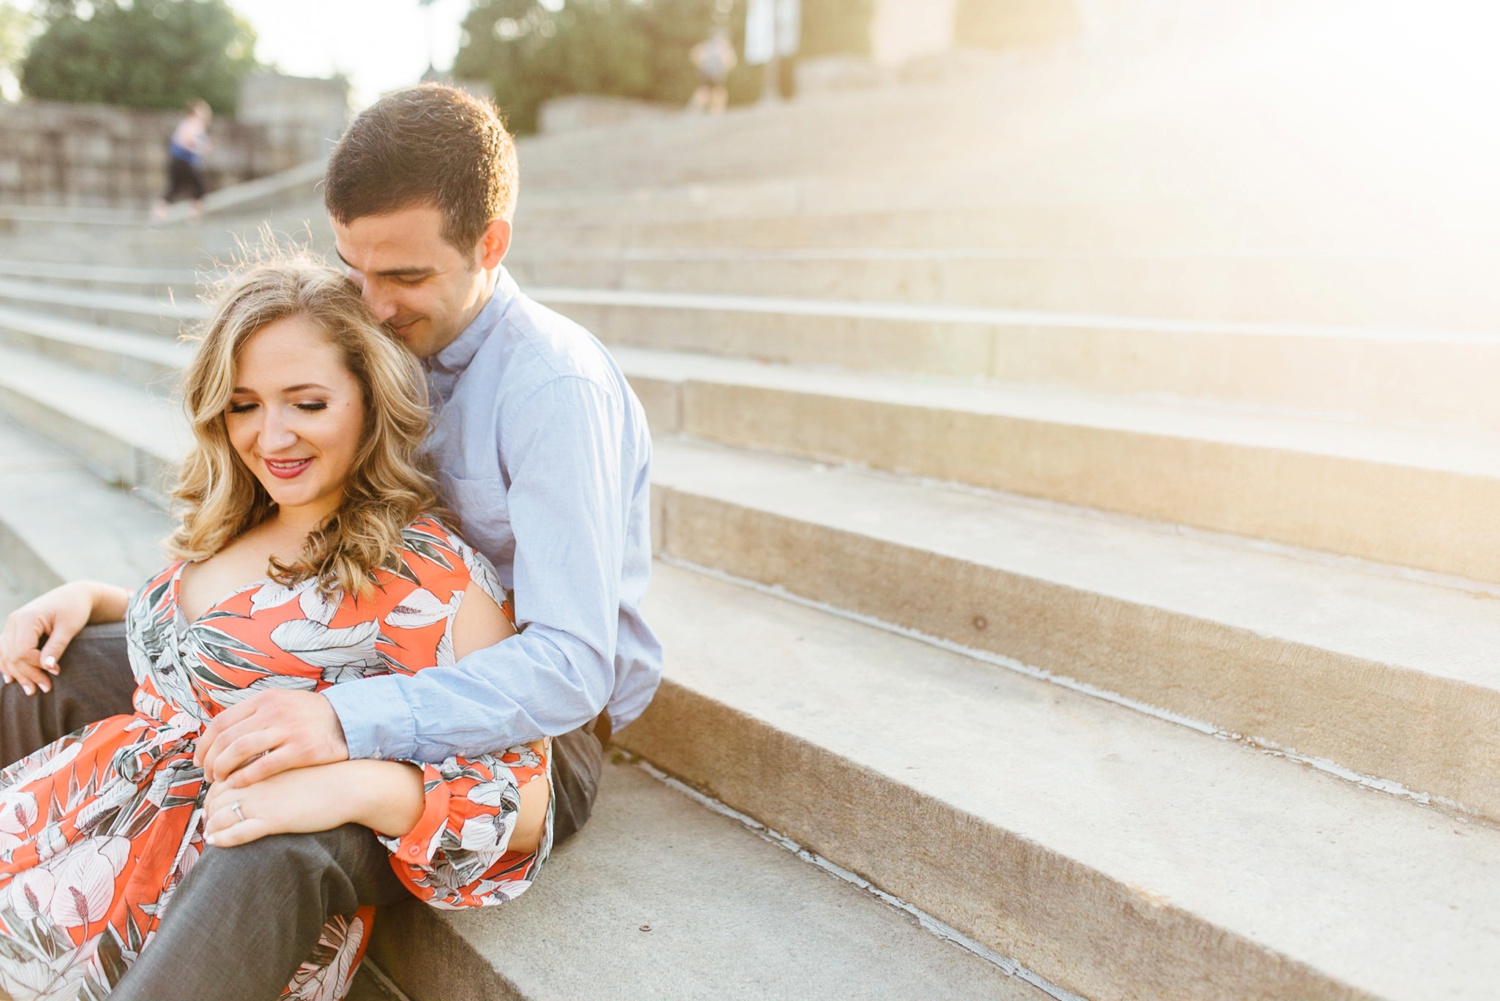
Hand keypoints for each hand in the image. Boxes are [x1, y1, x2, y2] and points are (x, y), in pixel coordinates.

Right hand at [0, 582, 95, 694]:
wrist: (74, 595)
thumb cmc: (75, 609)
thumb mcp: (69, 628)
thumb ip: (57, 646)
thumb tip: (47, 667)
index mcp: (27, 618)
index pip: (22, 651)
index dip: (37, 665)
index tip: (57, 672)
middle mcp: (14, 621)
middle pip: (12, 656)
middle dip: (27, 675)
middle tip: (45, 689)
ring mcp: (11, 624)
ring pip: (5, 655)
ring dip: (17, 674)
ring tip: (31, 690)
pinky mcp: (14, 628)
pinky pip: (4, 650)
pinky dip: (8, 664)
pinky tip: (12, 679)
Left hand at [195, 689, 348, 785]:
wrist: (350, 722)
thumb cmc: (312, 718)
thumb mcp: (283, 703)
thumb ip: (255, 714)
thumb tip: (222, 733)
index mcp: (266, 699)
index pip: (222, 721)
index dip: (205, 744)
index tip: (200, 760)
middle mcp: (274, 711)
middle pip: (227, 737)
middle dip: (211, 760)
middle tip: (208, 776)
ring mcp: (288, 730)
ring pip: (240, 750)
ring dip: (223, 769)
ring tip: (220, 781)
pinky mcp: (302, 749)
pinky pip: (264, 765)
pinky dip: (245, 777)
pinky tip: (238, 784)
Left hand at [203, 762, 359, 846]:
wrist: (349, 785)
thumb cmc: (325, 775)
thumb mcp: (292, 763)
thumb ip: (271, 767)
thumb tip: (257, 778)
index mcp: (261, 765)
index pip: (222, 778)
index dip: (212, 792)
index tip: (212, 802)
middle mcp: (257, 781)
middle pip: (215, 797)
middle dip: (207, 811)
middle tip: (208, 821)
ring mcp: (263, 802)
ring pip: (220, 815)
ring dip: (211, 826)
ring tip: (210, 833)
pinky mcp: (273, 821)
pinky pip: (238, 833)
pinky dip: (223, 839)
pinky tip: (217, 842)